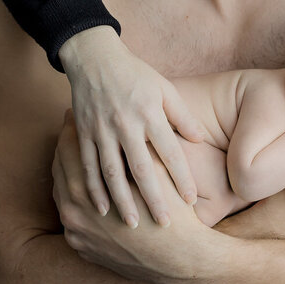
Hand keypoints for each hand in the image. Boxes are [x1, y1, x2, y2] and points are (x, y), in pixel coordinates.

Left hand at [51, 110, 214, 283]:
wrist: (179, 260)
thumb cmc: (170, 210)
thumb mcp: (155, 170)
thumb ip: (133, 145)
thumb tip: (121, 117)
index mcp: (84, 188)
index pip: (68, 148)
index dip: (73, 127)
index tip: (76, 113)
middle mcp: (72, 211)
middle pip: (60, 170)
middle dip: (66, 146)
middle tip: (72, 127)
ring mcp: (74, 233)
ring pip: (63, 194)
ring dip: (69, 172)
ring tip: (77, 154)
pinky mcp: (82, 247)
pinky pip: (71, 218)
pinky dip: (75, 200)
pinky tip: (85, 187)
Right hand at [58, 26, 206, 227]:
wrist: (95, 58)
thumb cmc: (136, 74)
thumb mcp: (165, 88)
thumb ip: (182, 116)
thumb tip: (200, 140)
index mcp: (150, 113)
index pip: (170, 151)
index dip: (181, 177)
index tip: (192, 201)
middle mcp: (126, 124)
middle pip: (142, 168)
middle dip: (153, 198)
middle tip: (164, 225)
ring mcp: (101, 130)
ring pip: (112, 172)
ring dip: (122, 200)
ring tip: (133, 225)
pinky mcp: (83, 133)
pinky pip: (87, 165)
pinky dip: (94, 188)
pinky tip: (101, 209)